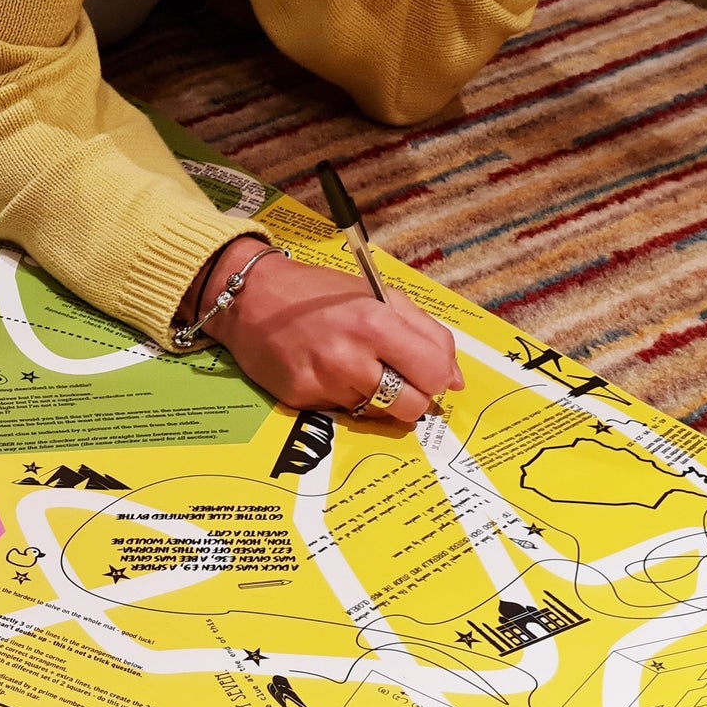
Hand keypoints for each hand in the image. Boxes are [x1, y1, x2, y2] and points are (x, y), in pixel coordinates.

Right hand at [195, 237, 463, 422]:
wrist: (251, 299)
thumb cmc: (319, 293)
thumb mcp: (379, 295)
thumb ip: (426, 333)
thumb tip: (454, 380)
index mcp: (375, 322)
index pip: (433, 373)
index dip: (438, 377)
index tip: (427, 371)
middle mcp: (349, 357)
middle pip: (410, 406)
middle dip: (413, 397)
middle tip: (398, 378)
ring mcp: (323, 383)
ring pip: (377, 413)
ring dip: (375, 396)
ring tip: (354, 368)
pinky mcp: (301, 400)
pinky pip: (342, 412)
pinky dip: (343, 397)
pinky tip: (327, 373)